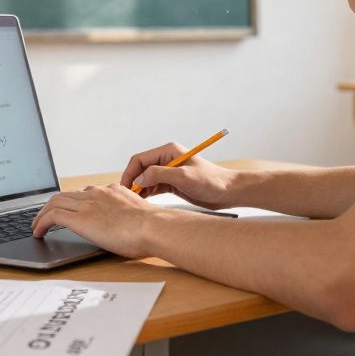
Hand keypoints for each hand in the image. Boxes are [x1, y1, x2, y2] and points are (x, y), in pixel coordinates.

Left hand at [30, 184, 158, 258]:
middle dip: (52, 206)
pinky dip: (41, 222)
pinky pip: (52, 215)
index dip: (73, 202)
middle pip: (66, 195)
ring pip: (55, 202)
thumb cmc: (153, 228)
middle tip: (45, 217)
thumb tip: (129, 228)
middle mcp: (98, 193)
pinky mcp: (80, 218)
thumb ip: (129, 216)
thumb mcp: (140, 216)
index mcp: (113, 191)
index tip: (69, 210)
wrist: (152, 226)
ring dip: (42, 214)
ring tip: (36, 226)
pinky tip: (38, 233)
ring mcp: (88, 204)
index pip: (86, 193)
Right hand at [119, 143, 237, 209]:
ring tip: (135, 203)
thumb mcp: (184, 177)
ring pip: (145, 180)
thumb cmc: (211, 181)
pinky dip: (147, 195)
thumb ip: (160, 174)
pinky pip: (153, 188)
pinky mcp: (172, 183)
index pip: (140, 160)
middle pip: (140, 169)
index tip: (126, 189)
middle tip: (128, 199)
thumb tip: (139, 179)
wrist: (228, 192)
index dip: (130, 174)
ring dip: (139, 190)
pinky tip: (144, 204)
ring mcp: (169, 172)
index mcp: (168, 151)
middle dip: (132, 183)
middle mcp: (166, 159)